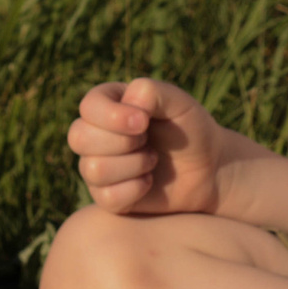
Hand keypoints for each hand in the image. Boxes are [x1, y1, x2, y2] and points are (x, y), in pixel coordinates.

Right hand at [66, 78, 227, 213]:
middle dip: (122, 142)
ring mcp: (97, 165)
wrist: (208, 169)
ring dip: (132, 165)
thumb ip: (152, 91)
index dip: (112, 116)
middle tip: (148, 141)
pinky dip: (135, 189)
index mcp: (108, 103)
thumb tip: (127, 99)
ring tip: (152, 159)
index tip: (143, 122)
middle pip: (79, 137)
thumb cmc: (191, 130)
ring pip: (92, 169)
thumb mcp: (179, 103)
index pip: (88, 107)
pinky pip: (106, 197)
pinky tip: (149, 181)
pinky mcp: (105, 196)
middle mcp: (95, 133)